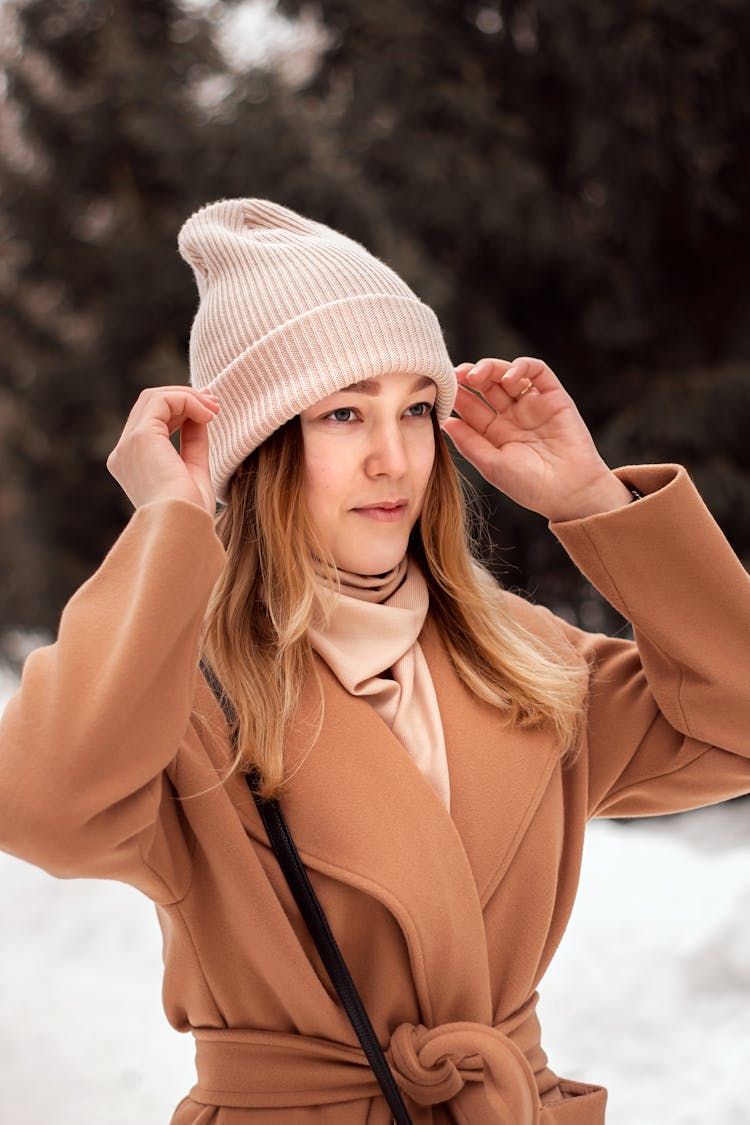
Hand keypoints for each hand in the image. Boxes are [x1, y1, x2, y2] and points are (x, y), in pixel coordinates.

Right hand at [106, 386, 219, 513]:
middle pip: (150, 406)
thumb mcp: (194, 471)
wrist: (185, 528)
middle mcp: (123, 453)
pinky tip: (207, 414)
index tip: (210, 411)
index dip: (181, 410)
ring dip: (188, 397)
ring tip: (213, 409)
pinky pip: (161, 400)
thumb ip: (193, 442)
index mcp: (132, 465)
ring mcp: (127, 445)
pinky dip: (187, 400)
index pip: (152, 423)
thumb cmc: (192, 513)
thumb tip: (200, 415)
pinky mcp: (139, 437)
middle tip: (215, 404)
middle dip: (185, 399)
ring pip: (154, 398)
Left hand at [441, 357, 632, 521]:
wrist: (569, 492)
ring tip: (476, 375)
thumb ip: (469, 443)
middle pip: (487, 385)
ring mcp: (533, 404)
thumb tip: (445, 422)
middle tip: (455, 376)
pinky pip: (537, 372)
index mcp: (495, 432)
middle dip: (469, 376)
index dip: (457, 395)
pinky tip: (508, 377)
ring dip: (490, 368)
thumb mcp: (492, 465)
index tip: (441, 391)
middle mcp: (512, 415)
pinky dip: (521, 367)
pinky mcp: (554, 396)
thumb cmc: (530, 486)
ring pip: (508, 374)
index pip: (471, 406)